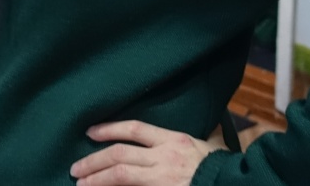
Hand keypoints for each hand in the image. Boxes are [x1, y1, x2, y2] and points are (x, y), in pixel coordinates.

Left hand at [69, 120, 224, 185]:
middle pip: (120, 154)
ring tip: (81, 183)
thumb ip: (177, 143)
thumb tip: (156, 141)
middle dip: (94, 161)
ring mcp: (163, 178)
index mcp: (173, 140)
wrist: (233, 184)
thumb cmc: (219, 168)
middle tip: (75, 168)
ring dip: (97, 178)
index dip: (109, 129)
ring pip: (121, 174)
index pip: (134, 129)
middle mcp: (165, 157)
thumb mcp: (201, 146)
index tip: (90, 133)